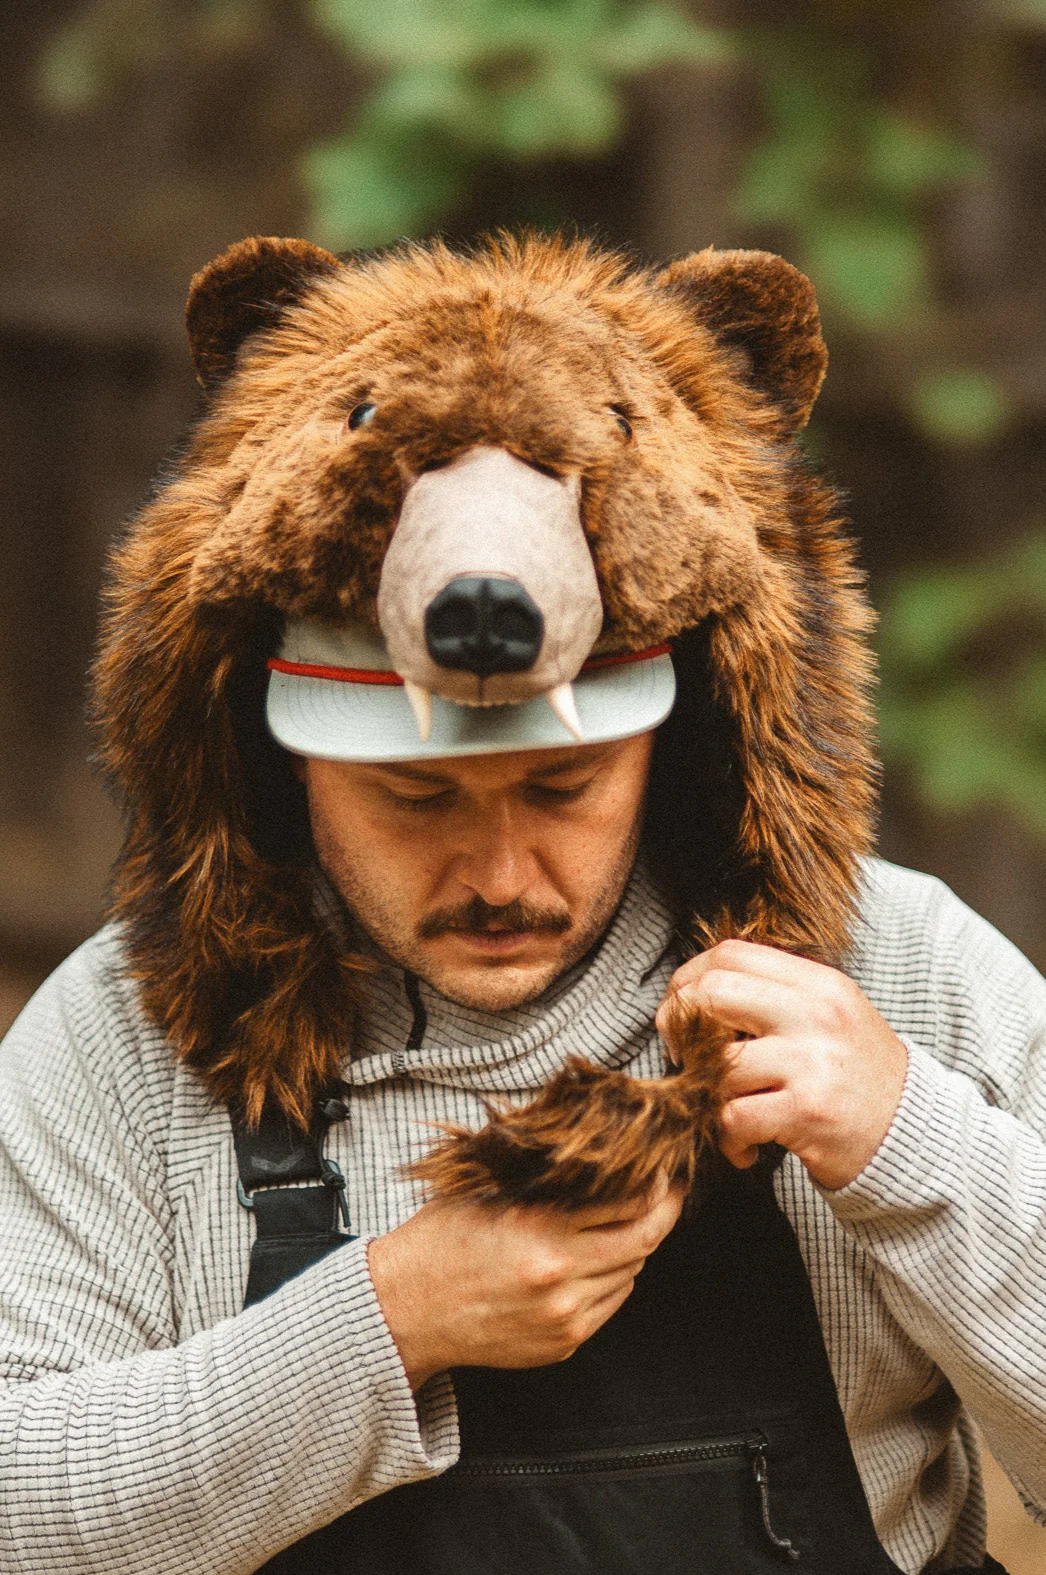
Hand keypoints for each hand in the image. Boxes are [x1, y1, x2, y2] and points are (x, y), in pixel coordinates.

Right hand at [367, 1179, 683, 1390]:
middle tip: (668, 1192)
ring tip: (622, 1222)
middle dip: (664, 1212)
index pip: (630, 1204)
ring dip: (635, 1246)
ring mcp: (564, 1317)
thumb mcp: (488, 1189)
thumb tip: (597, 1145)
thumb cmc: (442, 1239)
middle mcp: (559, 1277)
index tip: (665, 1170)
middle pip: (645, 1242)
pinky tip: (594, 1259)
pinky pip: (612, 1304)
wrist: (407, 1309)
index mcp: (540, 1229)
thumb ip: (542, 1171)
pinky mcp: (563, 1344)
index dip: (658, 1184)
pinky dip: (614, 1277)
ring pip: (632, 1274)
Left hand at [655, 940, 907, 1191]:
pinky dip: (728, 1139)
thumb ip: (775, 995)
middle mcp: (816, 1014)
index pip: (729, 954)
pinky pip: (733, 1117)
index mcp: (818, 983)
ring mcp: (813, 1061)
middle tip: (684, 1057)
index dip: (688, 979)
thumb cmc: (857, 1077)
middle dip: (680, 1027)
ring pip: (717, 1065)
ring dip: (708, 1099)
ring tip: (730, 1116)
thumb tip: (695, 990)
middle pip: (712, 994)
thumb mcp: (830, 1016)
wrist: (915, 1137)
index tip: (681, 1011)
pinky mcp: (807, 1111)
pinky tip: (747, 1148)